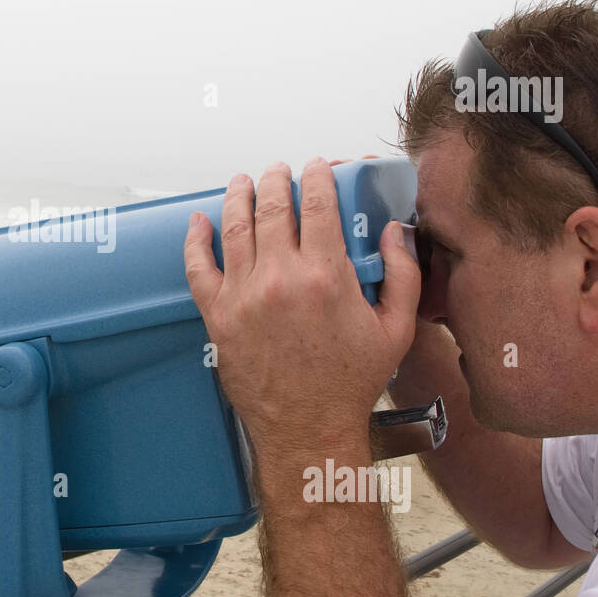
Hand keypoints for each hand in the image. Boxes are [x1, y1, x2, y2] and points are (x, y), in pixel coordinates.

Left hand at [182, 158, 420, 465]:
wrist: (308, 428)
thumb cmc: (351, 383)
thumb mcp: (396, 328)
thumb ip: (401, 274)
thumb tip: (393, 231)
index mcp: (326, 276)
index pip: (317, 205)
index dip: (316, 177)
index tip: (315, 168)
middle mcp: (281, 279)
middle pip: (272, 208)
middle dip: (275, 180)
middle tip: (278, 172)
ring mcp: (245, 296)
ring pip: (234, 228)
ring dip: (237, 196)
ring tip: (242, 182)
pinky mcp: (219, 316)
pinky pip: (198, 267)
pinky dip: (195, 239)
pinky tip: (199, 221)